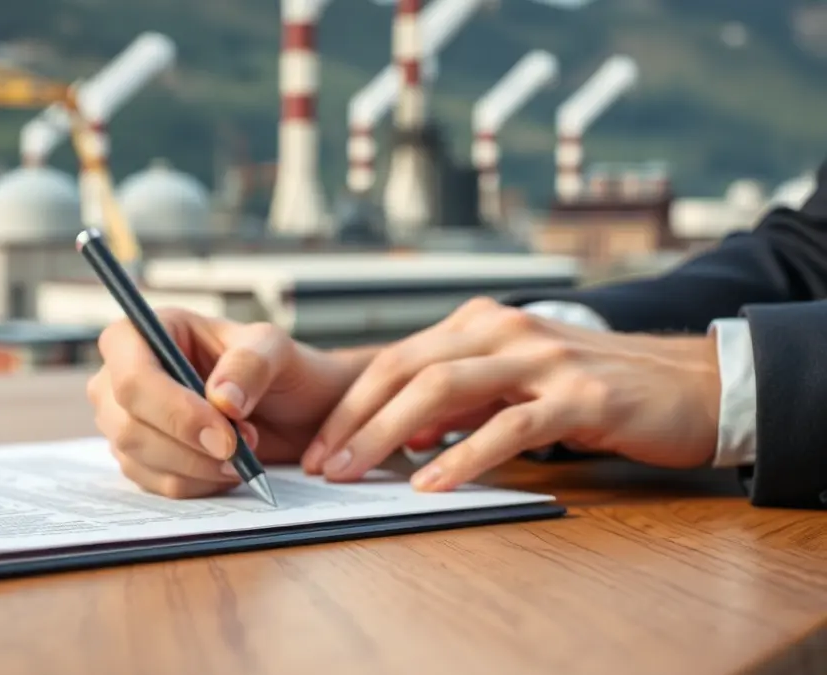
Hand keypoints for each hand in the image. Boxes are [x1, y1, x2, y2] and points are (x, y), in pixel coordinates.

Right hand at [87, 308, 356, 497]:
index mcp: (141, 333)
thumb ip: (250, 364)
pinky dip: (199, 483)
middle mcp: (118, 376)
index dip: (174, 410)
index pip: (131, 376)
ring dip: (199, 468)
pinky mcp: (136, 458)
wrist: (280, 404)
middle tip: (243, 450)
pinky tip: (225, 466)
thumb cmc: (267, 365)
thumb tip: (223, 400)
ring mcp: (120, 420)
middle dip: (191, 447)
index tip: (225, 436)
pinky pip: (156, 484)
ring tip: (242, 454)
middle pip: (129, 426)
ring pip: (140, 460)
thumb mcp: (272, 348)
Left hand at [302, 297, 721, 490]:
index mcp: (481, 323)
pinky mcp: (579, 396)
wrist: (689, 382)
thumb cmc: (593, 386)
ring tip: (356, 472)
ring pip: (443, 390)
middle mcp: (503, 329)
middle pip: (406, 370)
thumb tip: (401, 432)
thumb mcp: (514, 384)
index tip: (320, 444)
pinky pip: (508, 427)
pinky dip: (463, 456)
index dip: (351, 403)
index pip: (396, 359)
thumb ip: (460, 401)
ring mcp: (541, 358)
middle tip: (322, 463)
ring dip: (388, 434)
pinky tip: (432, 485)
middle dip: (354, 419)